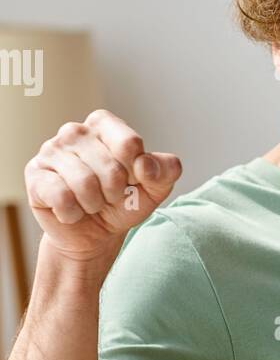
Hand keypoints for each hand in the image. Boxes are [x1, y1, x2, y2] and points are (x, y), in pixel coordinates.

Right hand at [25, 109, 181, 262]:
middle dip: (116, 193)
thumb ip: (166, 170)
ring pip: (84, 183)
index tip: (133, 180)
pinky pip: (61, 197)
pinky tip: (72, 211)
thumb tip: (146, 165)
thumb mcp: (155, 188)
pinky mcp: (34, 175)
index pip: (129, 144)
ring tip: (91, 204)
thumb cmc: (123, 202)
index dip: (137, 172)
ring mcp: (50, 151)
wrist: (94, 234)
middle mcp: (74, 131)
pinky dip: (73, 213)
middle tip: (109, 197)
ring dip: (95, 204)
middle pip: (110, 167)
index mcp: (104, 124)